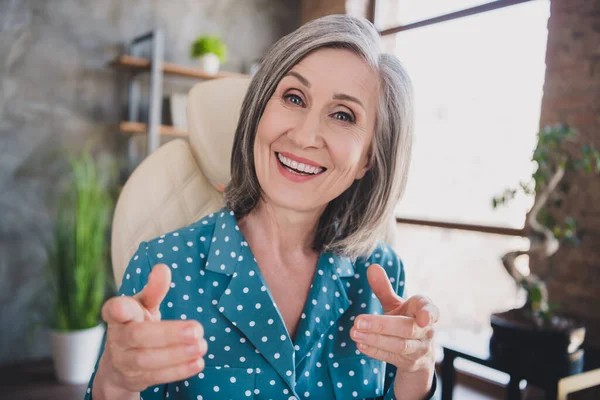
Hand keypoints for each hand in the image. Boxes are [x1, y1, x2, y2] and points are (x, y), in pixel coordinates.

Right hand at [97, 264, 207, 392]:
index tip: (125, 305)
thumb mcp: (143, 305)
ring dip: (177, 354)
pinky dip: (178, 371)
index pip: (115, 310)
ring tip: (202, 345)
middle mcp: (118, 338)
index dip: (118, 308)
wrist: (119, 364)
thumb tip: (163, 268)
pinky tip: (198, 362)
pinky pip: (156, 377)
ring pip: (147, 360)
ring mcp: (125, 361)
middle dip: (168, 334)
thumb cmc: (136, 323)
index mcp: (119, 316)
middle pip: (138, 336)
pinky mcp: (135, 379)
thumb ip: (154, 289)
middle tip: (197, 329)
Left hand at [350, 264, 437, 372]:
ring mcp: (419, 349)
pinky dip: (375, 351)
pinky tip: (360, 344)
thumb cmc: (405, 320)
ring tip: (354, 332)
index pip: (431, 310)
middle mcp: (426, 331)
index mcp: (424, 310)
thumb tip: (372, 267)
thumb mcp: (397, 305)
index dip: (428, 313)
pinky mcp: (410, 363)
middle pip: (407, 329)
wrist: (418, 354)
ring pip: (399, 345)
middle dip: (382, 325)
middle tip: (357, 321)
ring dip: (375, 339)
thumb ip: (384, 289)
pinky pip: (392, 357)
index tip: (421, 317)